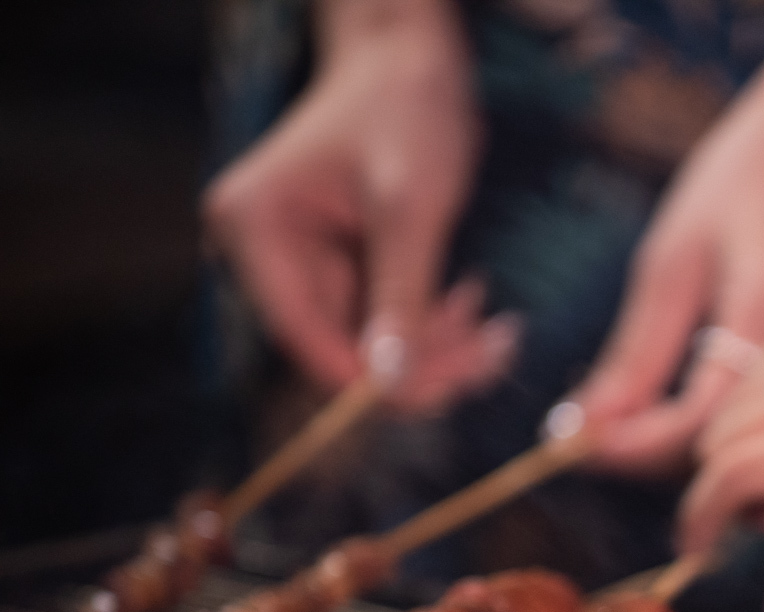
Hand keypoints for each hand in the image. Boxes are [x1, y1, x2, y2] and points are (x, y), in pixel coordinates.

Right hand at [203, 0, 517, 412]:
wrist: (409, 58)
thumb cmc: (404, 105)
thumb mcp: (411, 203)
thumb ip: (401, 294)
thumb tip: (391, 384)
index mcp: (253, 228)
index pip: (303, 336)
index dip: (371, 378)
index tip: (445, 390)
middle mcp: (263, 253)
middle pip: (340, 348)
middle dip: (420, 362)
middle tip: (496, 351)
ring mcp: (300, 263)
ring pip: (371, 345)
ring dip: (438, 349)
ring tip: (498, 330)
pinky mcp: (339, 268)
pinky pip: (386, 322)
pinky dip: (435, 327)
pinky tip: (476, 309)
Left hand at [574, 93, 763, 476]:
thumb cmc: (743, 184)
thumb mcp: (672, 260)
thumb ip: (637, 355)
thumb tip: (589, 427)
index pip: (700, 422)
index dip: (633, 446)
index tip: (575, 442)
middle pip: (729, 449)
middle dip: (653, 459)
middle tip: (588, 439)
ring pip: (750, 447)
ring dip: (683, 454)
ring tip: (622, 427)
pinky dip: (717, 430)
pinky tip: (672, 413)